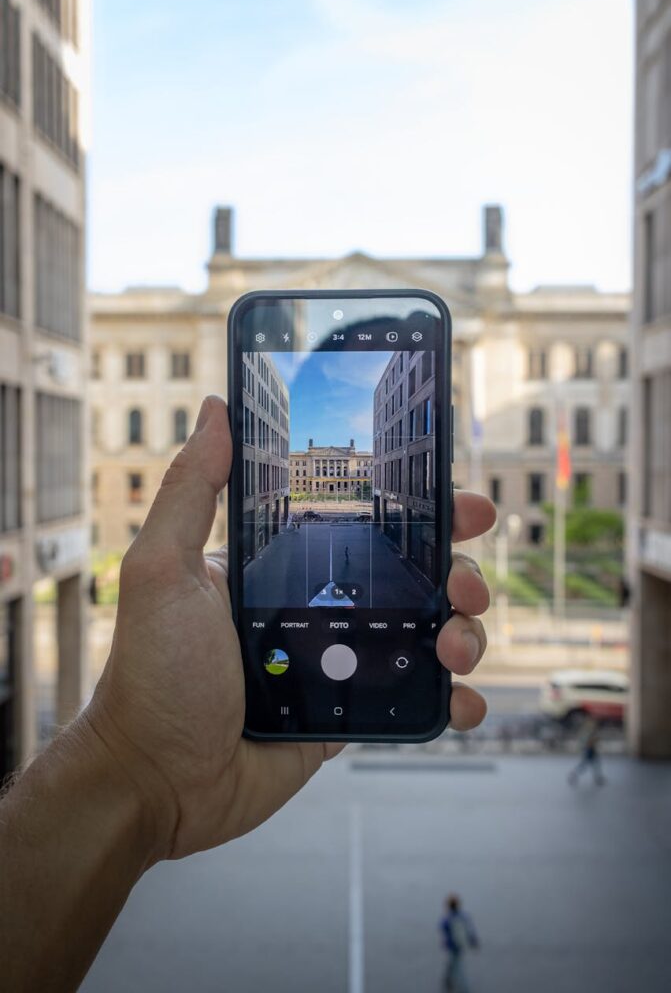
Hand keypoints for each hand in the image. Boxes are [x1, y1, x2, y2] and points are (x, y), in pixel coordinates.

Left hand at [82, 396, 494, 862]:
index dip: (419, 508)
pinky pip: (415, 698)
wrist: (157, 783)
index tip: (460, 503)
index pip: (365, 522)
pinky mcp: (350, 714)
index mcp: (283, 564)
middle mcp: (318, 605)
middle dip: (457, 571)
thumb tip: (216, 409)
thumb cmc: (152, 675)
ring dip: (462, 633)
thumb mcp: (163, 570)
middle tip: (464, 584)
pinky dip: (452, 702)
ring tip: (456, 648)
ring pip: (427, 632)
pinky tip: (465, 705)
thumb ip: (192, 490)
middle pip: (412, 574)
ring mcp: (339, 660)